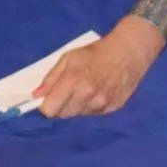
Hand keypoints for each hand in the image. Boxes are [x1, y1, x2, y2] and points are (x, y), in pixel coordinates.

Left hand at [33, 21, 158, 117]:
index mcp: (74, 81)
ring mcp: (101, 104)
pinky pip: (94, 114)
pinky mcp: (112, 108)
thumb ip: (52, 77)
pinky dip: (92, 106)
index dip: (47, 104)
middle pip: (63, 115)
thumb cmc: (97, 52)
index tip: (50, 97)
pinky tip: (99, 91)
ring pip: (79, 115)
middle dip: (62, 105)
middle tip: (69, 90)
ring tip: (86, 89)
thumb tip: (36, 95)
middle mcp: (87, 96)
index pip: (50, 110)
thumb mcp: (70, 57)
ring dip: (77, 106)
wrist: (130, 51)